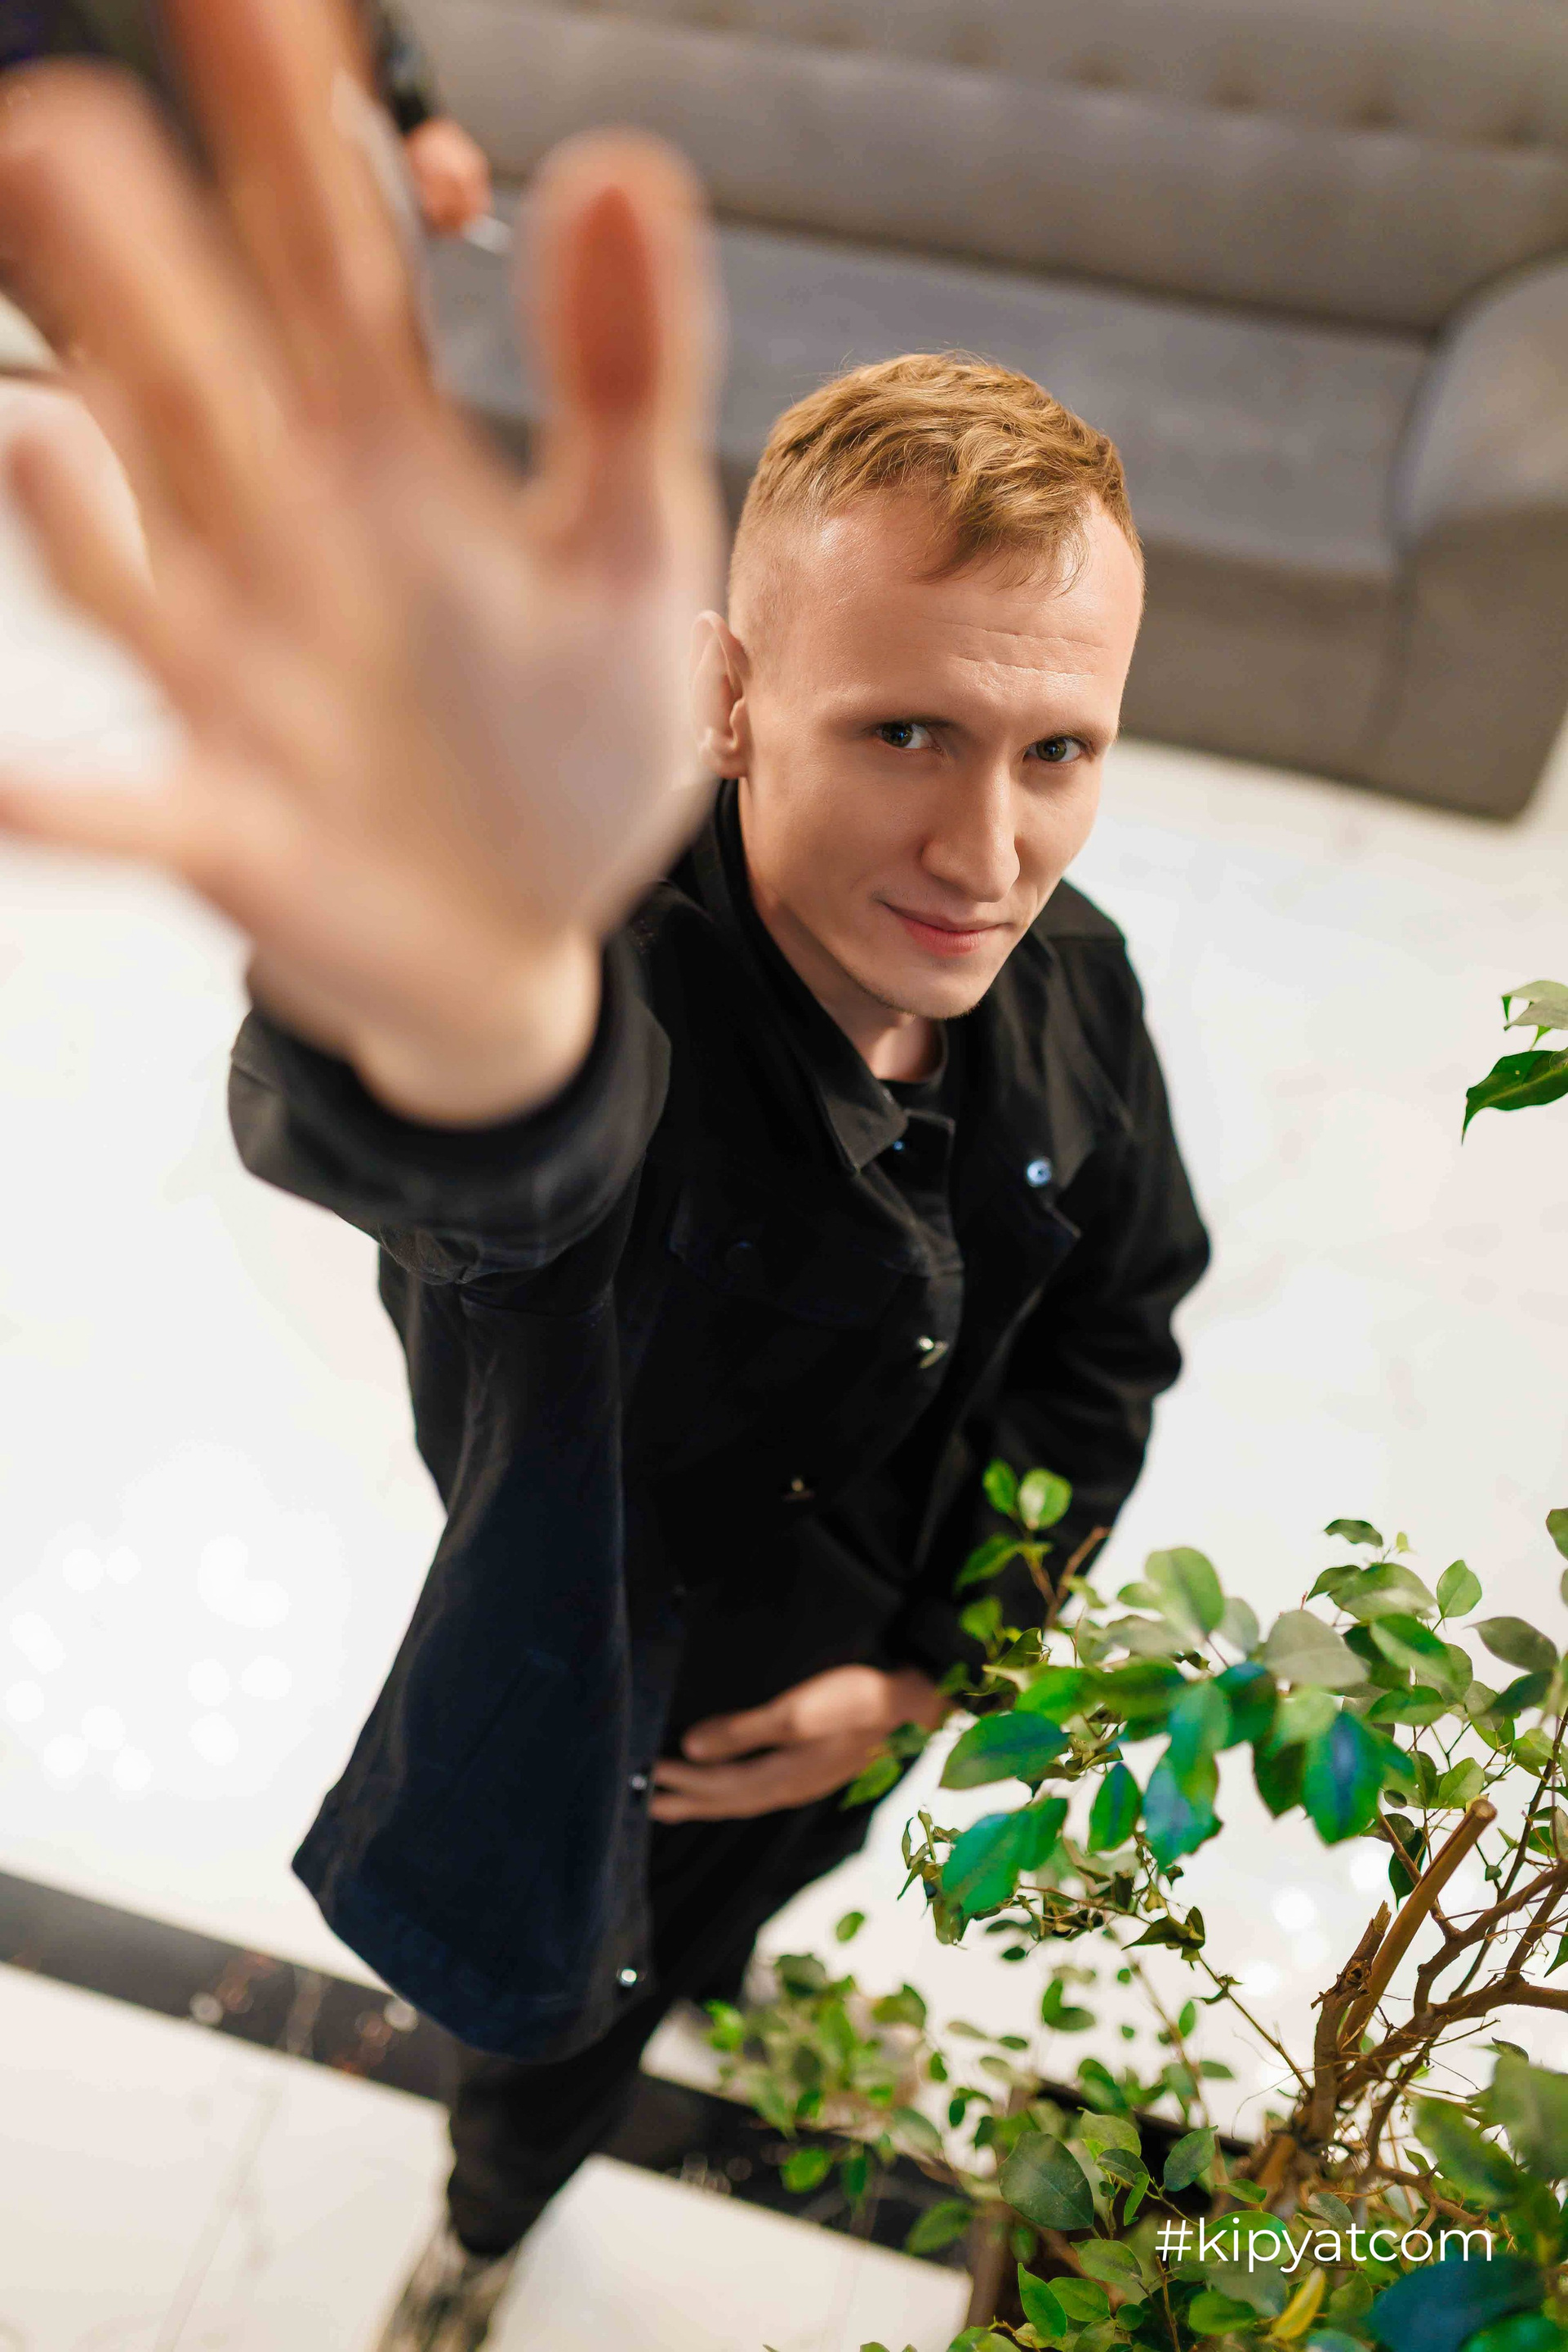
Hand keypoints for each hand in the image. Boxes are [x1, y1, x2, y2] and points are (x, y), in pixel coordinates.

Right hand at [0, 0, 720, 1124]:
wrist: (527, 932)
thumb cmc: (568, 740)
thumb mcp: (632, 556)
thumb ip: (622, 381)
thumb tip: (617, 162)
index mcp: (389, 460)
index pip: (329, 256)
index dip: (287, 121)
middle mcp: (285, 545)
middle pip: (199, 377)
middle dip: (132, 266)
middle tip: (62, 120)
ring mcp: (243, 684)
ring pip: (142, 572)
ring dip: (81, 507)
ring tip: (38, 424)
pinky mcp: (232, 827)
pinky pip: (134, 811)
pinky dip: (67, 804)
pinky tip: (10, 783)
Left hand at [649, 1664, 949, 1824]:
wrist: (913, 1704)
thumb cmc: (854, 1702)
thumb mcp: (795, 1712)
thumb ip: (742, 1732)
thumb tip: (690, 1748)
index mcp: (782, 1778)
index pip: (717, 1785)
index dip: (680, 1780)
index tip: (643, 1772)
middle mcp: (791, 1789)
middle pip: (727, 1800)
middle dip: (685, 1799)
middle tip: (643, 1802)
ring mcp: (806, 1781)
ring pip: (743, 1797)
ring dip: (706, 1799)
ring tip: (674, 1802)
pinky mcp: (816, 1769)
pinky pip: (759, 1789)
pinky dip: (732, 1791)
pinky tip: (731, 1785)